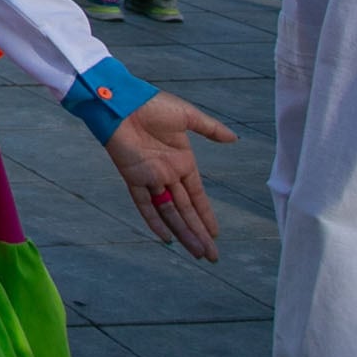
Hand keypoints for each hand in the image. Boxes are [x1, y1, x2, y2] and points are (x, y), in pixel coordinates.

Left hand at [106, 89, 237, 259]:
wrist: (121, 100)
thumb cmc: (153, 104)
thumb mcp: (188, 116)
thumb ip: (210, 129)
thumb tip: (235, 138)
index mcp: (182, 161)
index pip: (197, 196)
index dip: (206, 215)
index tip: (216, 234)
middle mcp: (167, 173)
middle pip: (186, 209)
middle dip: (198, 232)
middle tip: (212, 256)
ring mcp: (150, 177)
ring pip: (169, 211)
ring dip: (182, 232)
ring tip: (196, 253)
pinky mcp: (132, 176)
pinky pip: (143, 203)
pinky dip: (153, 220)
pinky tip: (165, 237)